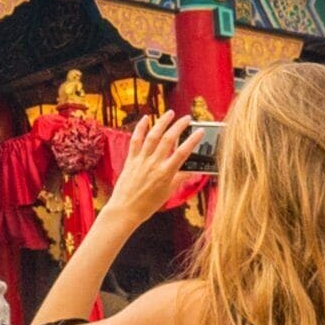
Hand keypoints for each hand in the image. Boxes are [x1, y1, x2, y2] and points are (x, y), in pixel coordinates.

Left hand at [101, 108, 200, 230]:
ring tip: (170, 113)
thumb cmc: (147, 205)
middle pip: (168, 139)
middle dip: (179, 126)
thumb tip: (191, 170)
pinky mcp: (131, 159)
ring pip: (152, 136)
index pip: (183, 153)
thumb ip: (179, 179)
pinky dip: (140, 128)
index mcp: (165, 174)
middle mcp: (153, 164)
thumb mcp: (168, 193)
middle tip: (187, 118)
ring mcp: (141, 160)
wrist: (125, 210)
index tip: (200, 131)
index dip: (193, 140)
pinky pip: (136, 140)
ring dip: (162, 122)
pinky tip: (146, 118)